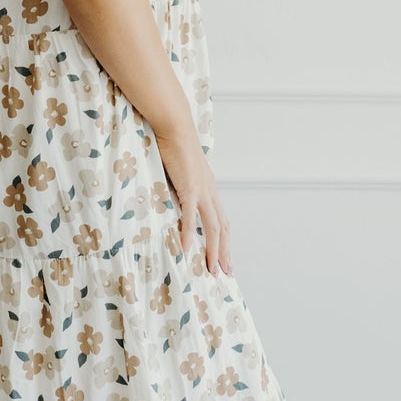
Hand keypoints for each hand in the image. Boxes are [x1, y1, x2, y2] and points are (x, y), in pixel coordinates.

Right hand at [153, 119, 232, 277]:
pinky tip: (186, 250)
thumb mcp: (182, 172)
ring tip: (211, 269)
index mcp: (209, 189)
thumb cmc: (174, 146)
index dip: (225, 242)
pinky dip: (188, 234)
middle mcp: (210, 193)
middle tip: (225, 274)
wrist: (174, 127)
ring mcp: (201, 191)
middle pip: (222, 229)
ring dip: (213, 250)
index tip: (225, 259)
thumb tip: (175, 199)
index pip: (222, 221)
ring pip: (212, 227)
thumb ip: (182, 187)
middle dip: (224, 253)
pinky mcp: (188, 188)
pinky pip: (189, 216)